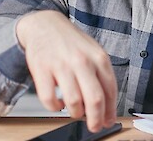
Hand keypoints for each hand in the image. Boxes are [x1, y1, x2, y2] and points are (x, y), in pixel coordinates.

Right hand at [16, 10, 116, 132]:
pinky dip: (55, 107)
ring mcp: (62, 66)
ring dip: (75, 113)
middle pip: (95, 99)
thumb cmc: (71, 42)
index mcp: (99, 58)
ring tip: (75, 112)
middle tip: (94, 127)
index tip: (108, 122)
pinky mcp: (42, 70)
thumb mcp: (94, 53)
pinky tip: (58, 103)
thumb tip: (106, 106)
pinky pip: (49, 99)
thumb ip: (100, 76)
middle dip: (96, 119)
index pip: (110, 90)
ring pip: (74, 102)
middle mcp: (82, 62)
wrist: (45, 25)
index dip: (110, 111)